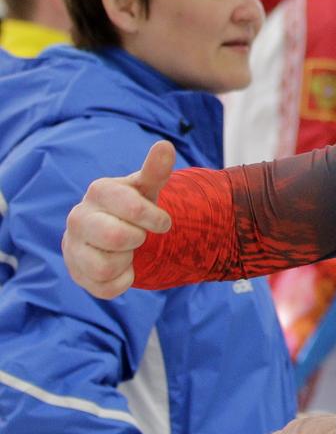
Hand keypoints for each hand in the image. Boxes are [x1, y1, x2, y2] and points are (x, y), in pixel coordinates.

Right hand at [62, 141, 174, 298]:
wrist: (117, 232)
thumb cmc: (133, 206)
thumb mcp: (148, 188)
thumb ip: (156, 170)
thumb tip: (165, 146)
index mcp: (99, 191)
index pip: (133, 207)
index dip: (156, 219)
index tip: (163, 222)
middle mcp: (77, 217)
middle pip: (117, 237)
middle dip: (138, 238)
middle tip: (138, 235)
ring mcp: (72, 247)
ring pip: (105, 266)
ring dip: (128, 261)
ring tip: (126, 249)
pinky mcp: (76, 273)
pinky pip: (105, 288)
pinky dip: (123, 280)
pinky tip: (122, 266)